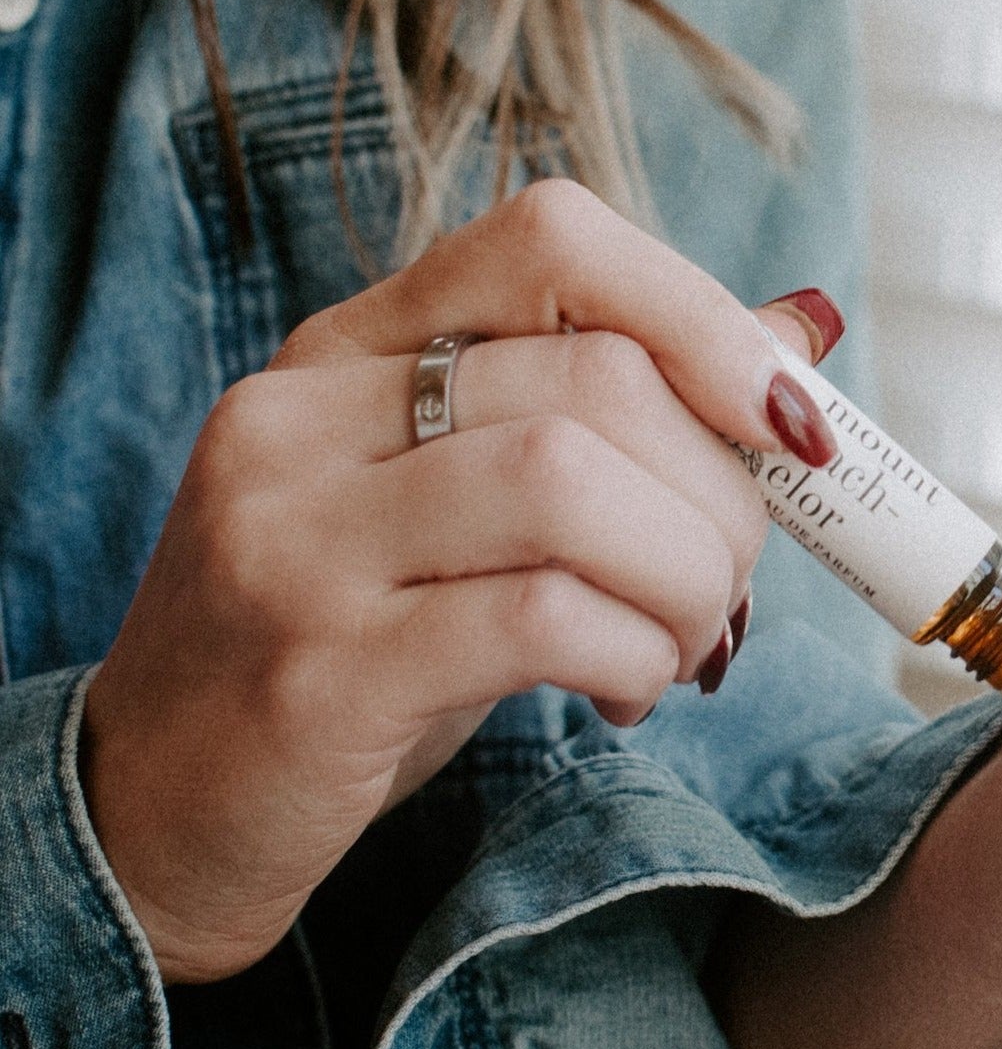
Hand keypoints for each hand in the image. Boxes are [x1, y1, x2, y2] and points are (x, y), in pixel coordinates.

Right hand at [82, 180, 841, 984]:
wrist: (158, 809)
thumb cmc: (352, 639)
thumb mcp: (466, 504)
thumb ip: (615, 412)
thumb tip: (796, 330)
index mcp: (350, 350)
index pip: (551, 239)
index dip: (701, 316)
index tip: (787, 419)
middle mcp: (305, 420)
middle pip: (597, 379)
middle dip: (721, 493)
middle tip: (727, 582)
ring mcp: (297, 540)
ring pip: (572, 483)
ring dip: (687, 577)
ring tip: (686, 641)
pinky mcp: (318, 671)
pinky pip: (541, 620)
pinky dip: (633, 654)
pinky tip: (626, 691)